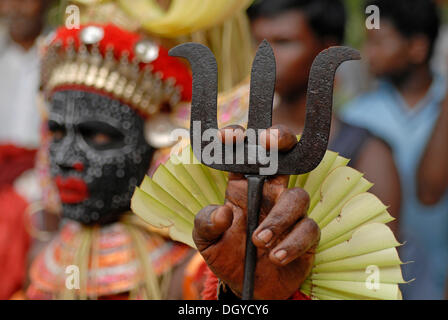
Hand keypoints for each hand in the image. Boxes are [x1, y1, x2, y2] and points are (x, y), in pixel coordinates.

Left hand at [193, 125, 319, 299]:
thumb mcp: (206, 241)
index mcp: (242, 186)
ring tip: (257, 242)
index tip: (229, 136)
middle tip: (270, 141)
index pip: (244, 154)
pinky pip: (308, 229)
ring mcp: (290, 212)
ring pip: (297, 197)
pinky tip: (275, 257)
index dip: (239, 138)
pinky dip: (292, 243)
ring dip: (278, 219)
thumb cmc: (226, 255)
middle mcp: (269, 192)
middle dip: (281, 139)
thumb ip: (206, 224)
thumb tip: (223, 212)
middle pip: (283, 155)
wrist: (248, 287)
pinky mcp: (306, 233)